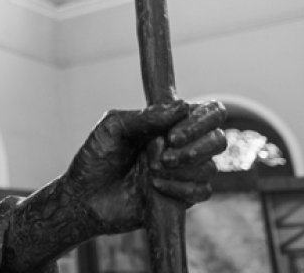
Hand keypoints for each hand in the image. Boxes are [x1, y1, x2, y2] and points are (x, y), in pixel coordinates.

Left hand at [65, 100, 225, 235]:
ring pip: (210, 168)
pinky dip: (182, 188)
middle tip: (164, 156)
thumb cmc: (97, 155)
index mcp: (169, 121)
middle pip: (218, 140)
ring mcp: (184, 172)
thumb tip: (183, 106)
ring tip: (150, 171)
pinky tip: (156, 186)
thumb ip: (145, 117)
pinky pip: (202, 192)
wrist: (85, 196)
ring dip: (181, 169)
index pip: (210, 112)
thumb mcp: (114, 127)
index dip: (202, 120)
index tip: (172, 135)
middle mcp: (183, 144)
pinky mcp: (182, 197)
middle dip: (195, 148)